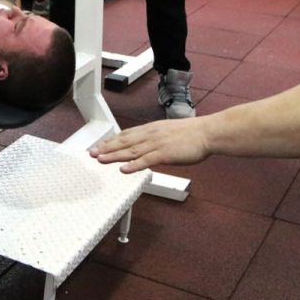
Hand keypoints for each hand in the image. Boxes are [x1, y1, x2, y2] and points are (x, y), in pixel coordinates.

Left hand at [89, 118, 209, 173]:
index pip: (126, 134)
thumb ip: (154, 138)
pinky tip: (124, 169)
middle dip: (107, 148)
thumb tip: (144, 144)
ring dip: (114, 155)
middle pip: (124, 142)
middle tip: (92, 153)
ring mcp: (157, 144)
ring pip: (131, 151)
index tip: (99, 145)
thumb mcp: (167, 131)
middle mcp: (150, 135)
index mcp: (151, 129)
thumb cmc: (191, 134)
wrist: (207, 132)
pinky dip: (134, 165)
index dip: (111, 141)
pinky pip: (146, 160)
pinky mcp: (165, 154)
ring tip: (101, 159)